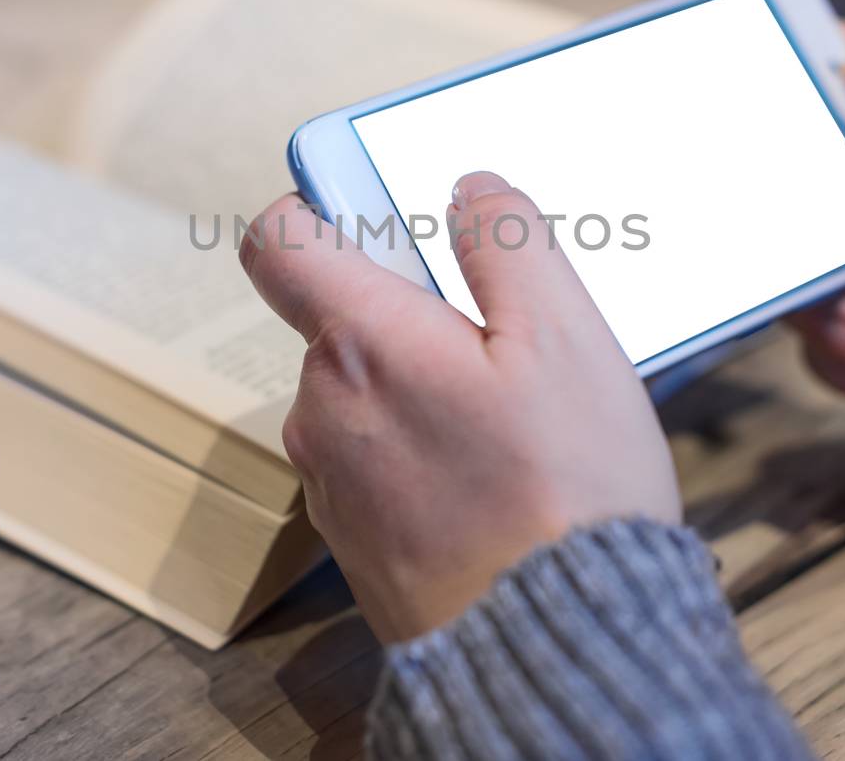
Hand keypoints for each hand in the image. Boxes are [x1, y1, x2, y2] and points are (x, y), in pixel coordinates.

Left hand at [240, 171, 679, 641]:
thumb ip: (508, 244)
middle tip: (501, 350)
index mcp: (361, 344)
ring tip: (509, 429)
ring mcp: (330, 480)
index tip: (378, 213)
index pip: (278, 238)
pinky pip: (374, 458)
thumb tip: (469, 189)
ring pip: (362, 392)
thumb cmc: (566, 496)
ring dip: (420, 389)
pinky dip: (419, 450)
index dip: (319, 206)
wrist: (551, 655)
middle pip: (339, 319)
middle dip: (410, 316)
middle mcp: (322, 410)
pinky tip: (490, 482)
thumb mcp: (566, 340)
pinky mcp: (353, 538)